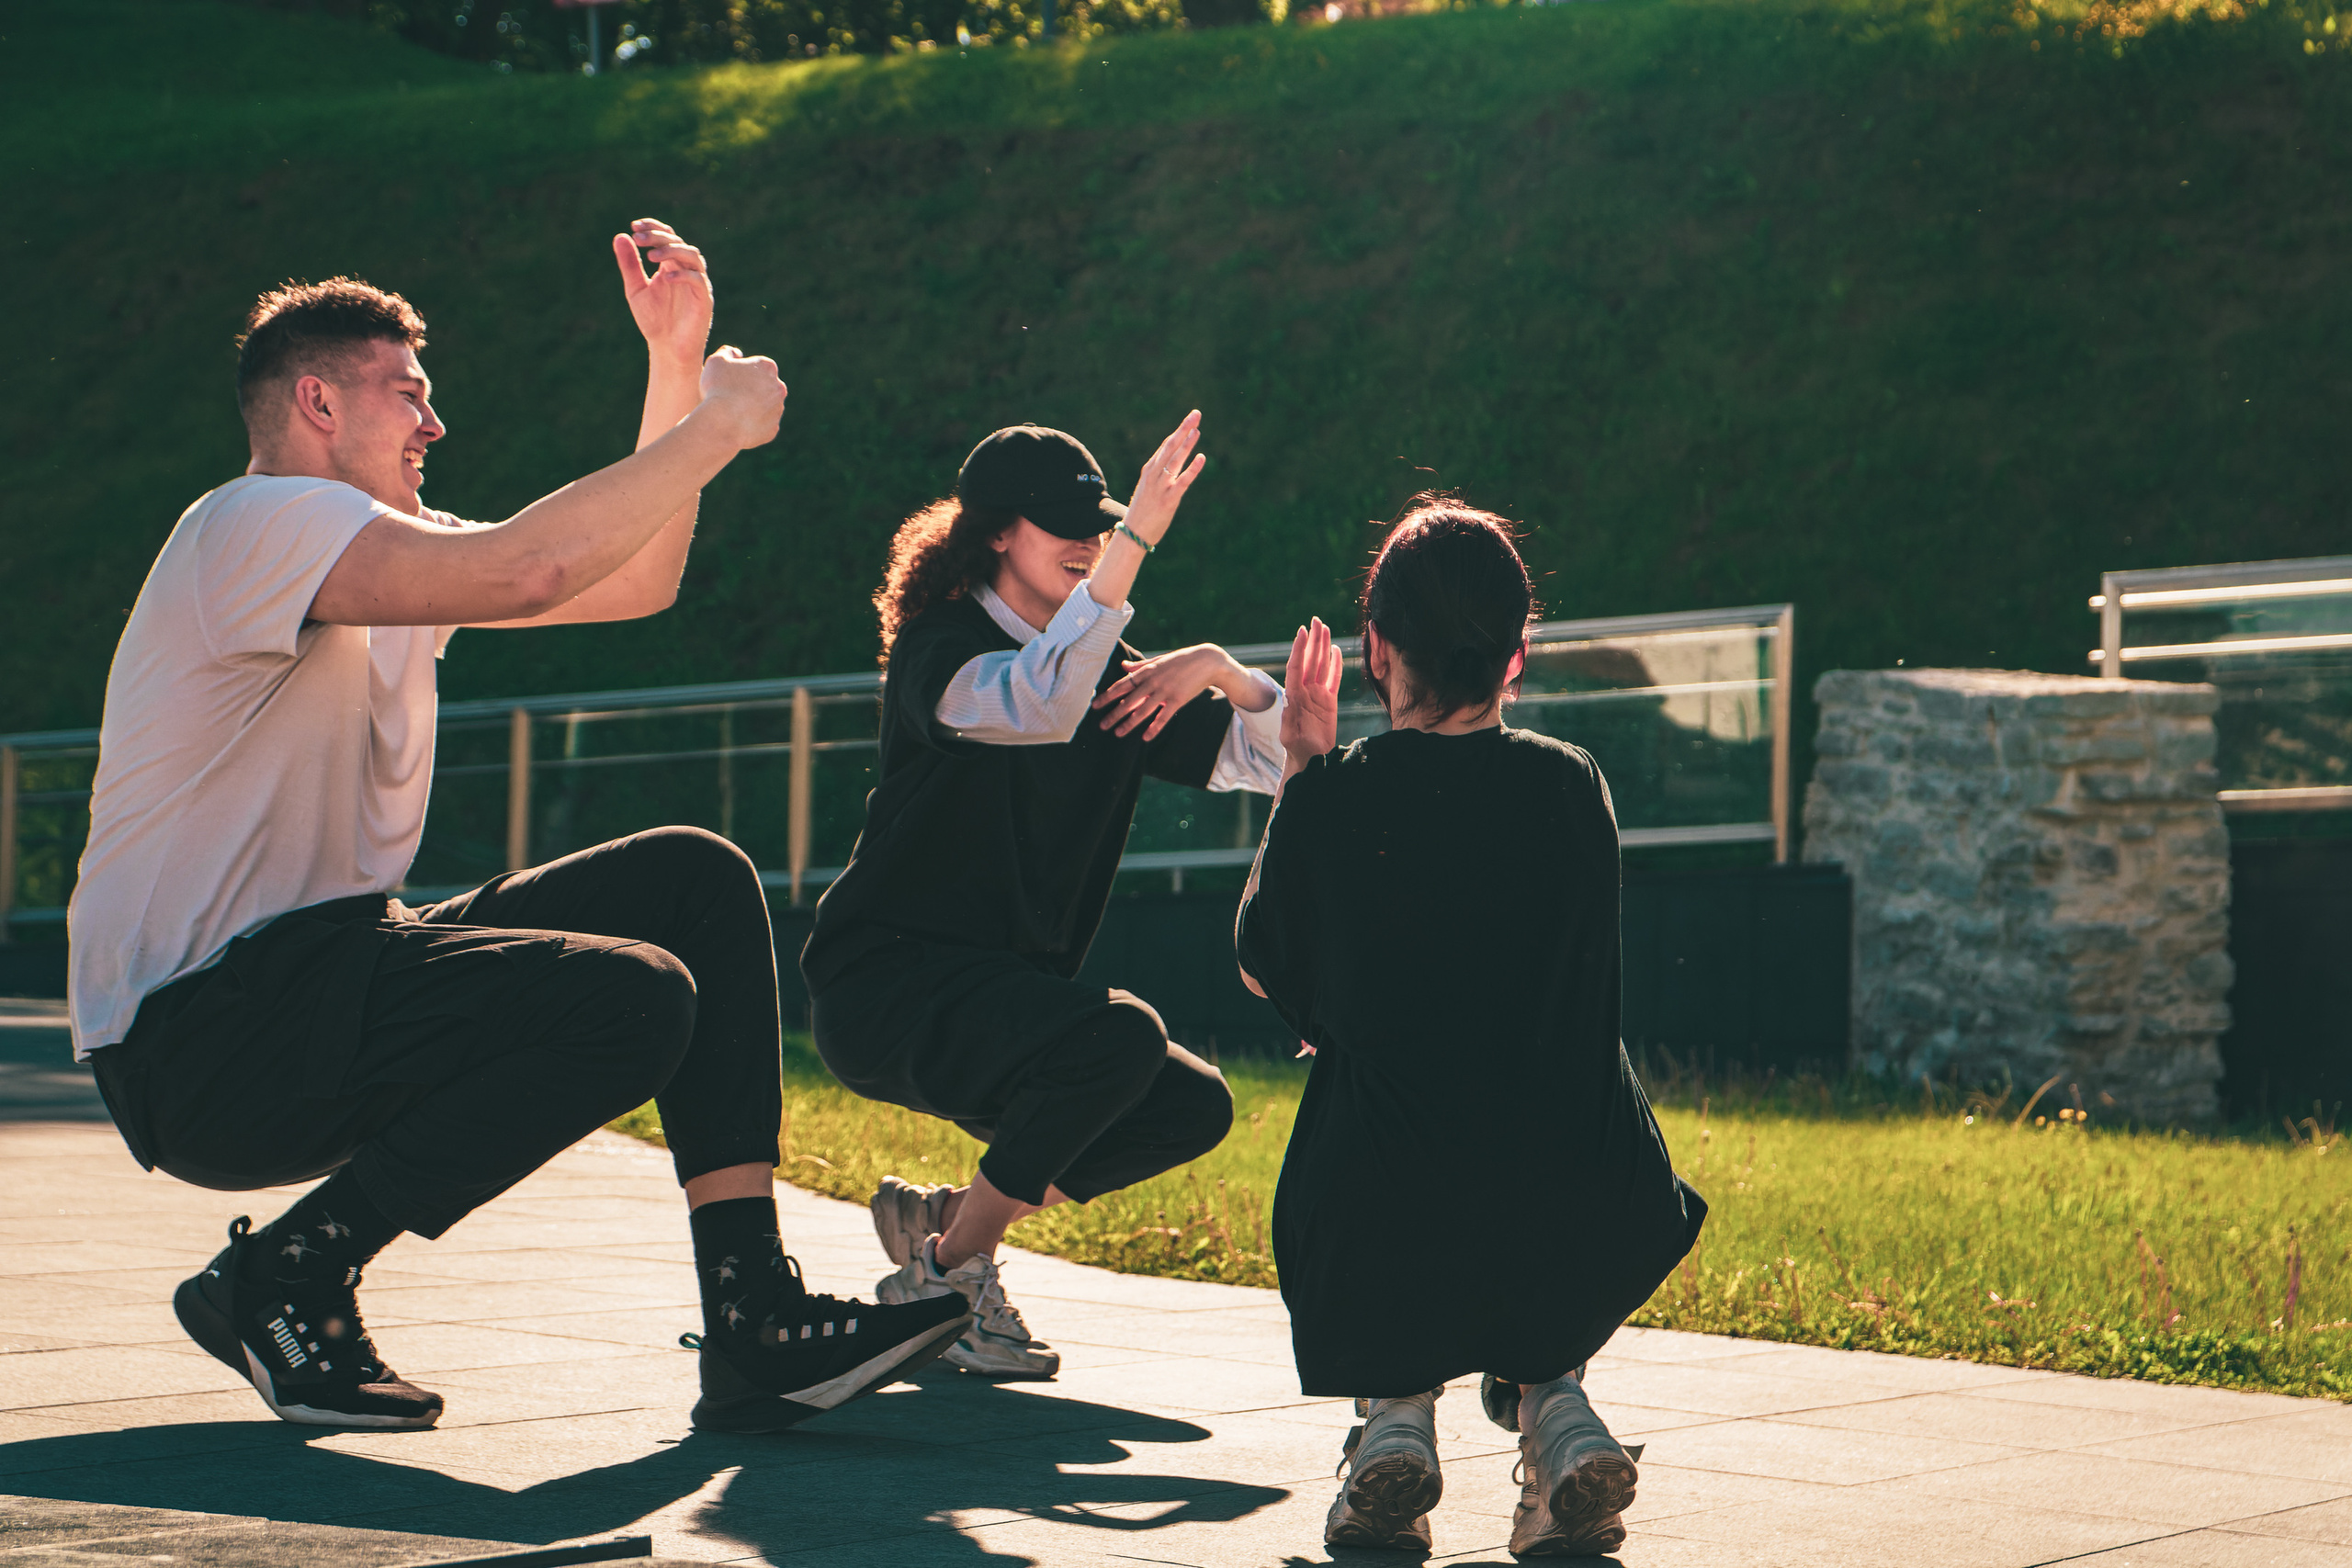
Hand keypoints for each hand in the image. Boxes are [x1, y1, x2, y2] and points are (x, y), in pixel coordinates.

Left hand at [613, 218, 713, 365]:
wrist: (668, 350)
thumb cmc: (654, 320)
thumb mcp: (636, 289)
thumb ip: (630, 265)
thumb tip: (620, 236)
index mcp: (671, 265)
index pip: (668, 236)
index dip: (654, 227)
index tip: (634, 226)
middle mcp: (686, 270)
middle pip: (678, 242)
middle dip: (658, 238)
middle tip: (639, 239)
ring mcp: (697, 283)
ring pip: (692, 256)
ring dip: (672, 251)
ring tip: (651, 257)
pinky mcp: (704, 299)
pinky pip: (697, 280)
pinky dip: (681, 275)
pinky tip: (663, 278)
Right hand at [698, 347, 786, 449]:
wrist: (723, 423)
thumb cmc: (718, 388)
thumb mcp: (716, 361)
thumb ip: (727, 352)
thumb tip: (736, 354)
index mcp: (767, 367)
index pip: (757, 366)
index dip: (741, 372)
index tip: (728, 379)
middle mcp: (778, 387)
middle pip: (763, 386)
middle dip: (750, 389)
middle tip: (729, 396)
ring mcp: (777, 410)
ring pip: (764, 406)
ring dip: (752, 407)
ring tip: (731, 412)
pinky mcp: (773, 430)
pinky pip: (762, 426)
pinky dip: (751, 425)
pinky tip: (737, 425)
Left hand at [1093, 644, 1245, 739]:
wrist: (1207, 661)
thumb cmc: (1182, 660)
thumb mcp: (1159, 660)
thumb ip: (1140, 665)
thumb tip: (1123, 666)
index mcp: (1147, 671)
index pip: (1122, 685)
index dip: (1108, 696)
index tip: (1095, 706)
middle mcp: (1153, 681)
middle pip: (1129, 700)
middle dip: (1114, 714)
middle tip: (1102, 726)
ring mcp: (1165, 691)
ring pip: (1143, 711)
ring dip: (1129, 723)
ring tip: (1118, 733)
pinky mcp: (1178, 700)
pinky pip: (1163, 716)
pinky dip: (1154, 727)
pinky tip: (1145, 737)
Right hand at [1119, 411, 1206, 549]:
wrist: (1133, 534)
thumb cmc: (1142, 512)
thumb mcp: (1149, 489)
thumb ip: (1159, 477)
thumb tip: (1171, 467)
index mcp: (1149, 471)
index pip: (1166, 446)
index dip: (1179, 432)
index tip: (1190, 421)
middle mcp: (1154, 475)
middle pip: (1170, 446)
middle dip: (1184, 429)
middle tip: (1196, 414)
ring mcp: (1161, 486)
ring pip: (1175, 459)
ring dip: (1187, 444)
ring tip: (1198, 430)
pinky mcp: (1169, 499)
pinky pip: (1183, 481)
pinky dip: (1192, 469)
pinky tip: (1201, 457)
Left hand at [1281, 616, 1340, 765]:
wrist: (1309, 757)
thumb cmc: (1297, 748)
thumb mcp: (1291, 735)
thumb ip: (1291, 717)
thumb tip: (1290, 700)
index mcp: (1295, 696)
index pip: (1296, 667)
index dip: (1298, 649)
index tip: (1301, 631)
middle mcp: (1305, 691)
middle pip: (1309, 660)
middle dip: (1311, 640)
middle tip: (1315, 620)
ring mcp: (1317, 694)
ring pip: (1321, 665)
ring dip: (1322, 646)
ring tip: (1324, 628)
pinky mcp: (1329, 700)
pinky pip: (1334, 678)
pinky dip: (1336, 664)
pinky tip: (1336, 649)